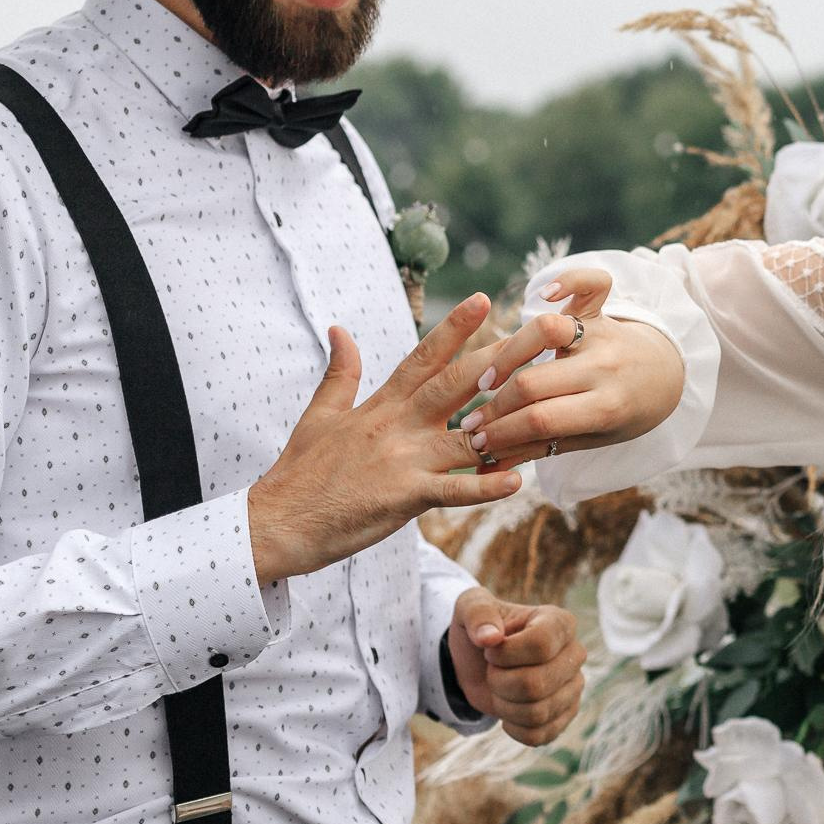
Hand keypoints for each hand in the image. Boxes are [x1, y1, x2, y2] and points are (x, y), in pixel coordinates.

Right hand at [247, 294, 519, 582]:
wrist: (274, 524)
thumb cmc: (300, 473)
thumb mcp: (319, 415)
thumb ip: (340, 373)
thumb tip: (339, 329)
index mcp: (381, 405)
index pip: (422, 357)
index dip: (454, 328)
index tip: (482, 299)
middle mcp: (397, 425)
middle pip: (457, 383)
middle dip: (502, 357)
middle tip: (540, 334)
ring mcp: (402, 460)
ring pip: (467, 435)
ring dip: (509, 421)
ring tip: (548, 403)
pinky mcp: (403, 497)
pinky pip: (452, 491)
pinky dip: (484, 487)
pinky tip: (517, 481)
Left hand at [446, 589, 585, 745]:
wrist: (482, 663)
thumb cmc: (481, 630)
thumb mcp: (469, 608)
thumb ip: (477, 613)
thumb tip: (490, 638)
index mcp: (559, 622)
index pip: (541, 645)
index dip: (505, 655)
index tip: (491, 650)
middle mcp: (575, 653)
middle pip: (536, 684)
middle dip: (499, 683)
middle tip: (493, 672)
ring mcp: (574, 686)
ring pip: (538, 713)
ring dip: (504, 706)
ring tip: (500, 690)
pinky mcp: (566, 714)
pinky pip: (541, 735)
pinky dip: (514, 728)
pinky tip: (508, 711)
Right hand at [464, 266, 683, 468]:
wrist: (667, 378)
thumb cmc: (624, 415)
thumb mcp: (591, 439)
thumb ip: (540, 448)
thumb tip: (488, 468)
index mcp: (607, 407)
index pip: (541, 420)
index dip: (502, 433)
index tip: (476, 442)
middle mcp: (604, 367)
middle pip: (533, 381)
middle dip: (494, 406)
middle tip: (472, 420)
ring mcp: (602, 334)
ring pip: (545, 330)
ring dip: (507, 354)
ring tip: (489, 378)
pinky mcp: (601, 311)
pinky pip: (592, 283)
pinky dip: (569, 280)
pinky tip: (543, 295)